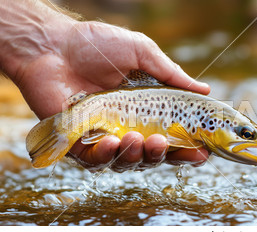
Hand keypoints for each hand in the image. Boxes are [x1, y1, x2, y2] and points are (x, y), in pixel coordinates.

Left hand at [15, 21, 209, 171]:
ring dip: (134, 157)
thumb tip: (205, 90)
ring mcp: (101, 136)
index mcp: (143, 109)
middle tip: (161, 143)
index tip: (201, 151)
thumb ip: (171, 75)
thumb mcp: (142, 53)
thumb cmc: (96, 45)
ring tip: (136, 139)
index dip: (185, 147)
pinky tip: (111, 143)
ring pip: (124, 162)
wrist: (51, 44)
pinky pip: (94, 161)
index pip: (169, 135)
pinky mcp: (76, 143)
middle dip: (160, 155)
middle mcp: (125, 126)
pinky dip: (105, 156)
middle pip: (149, 155)